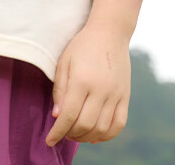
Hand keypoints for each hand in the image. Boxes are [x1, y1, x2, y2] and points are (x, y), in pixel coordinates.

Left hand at [45, 22, 130, 146]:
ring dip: (87, 137)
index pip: (69, 115)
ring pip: (102, 128)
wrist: (109, 33)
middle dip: (70, 135)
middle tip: (62, 133)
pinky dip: (107, 135)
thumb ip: (60, 90)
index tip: (49, 141)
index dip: (57, 131)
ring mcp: (115, 94)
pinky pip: (119, 124)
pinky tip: (96, 135)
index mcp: (82, 80)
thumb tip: (57, 116)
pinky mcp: (126, 96)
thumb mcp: (64, 62)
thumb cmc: (82, 46)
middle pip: (85, 125)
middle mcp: (100, 89)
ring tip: (76, 134)